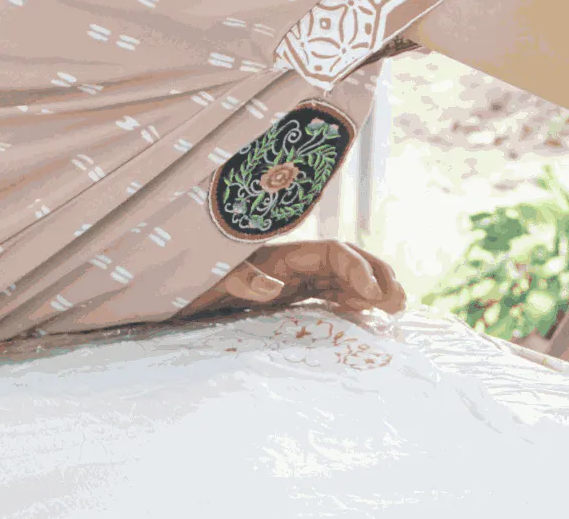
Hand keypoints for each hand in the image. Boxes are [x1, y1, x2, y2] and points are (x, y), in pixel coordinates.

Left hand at [176, 240, 406, 319]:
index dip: (358, 269)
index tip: (372, 295)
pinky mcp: (290, 296)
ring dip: (372, 288)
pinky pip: (330, 294)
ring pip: (344, 278)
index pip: (333, 252)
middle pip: (348, 260)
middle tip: (399, 303)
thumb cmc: (189, 283)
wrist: (168, 294)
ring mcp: (294, 279)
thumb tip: (274, 286)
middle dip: (377, 276)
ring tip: (396, 308)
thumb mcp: (211, 278)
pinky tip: (368, 315)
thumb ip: (241, 277)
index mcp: (281, 253)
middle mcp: (294, 262)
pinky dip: (354, 301)